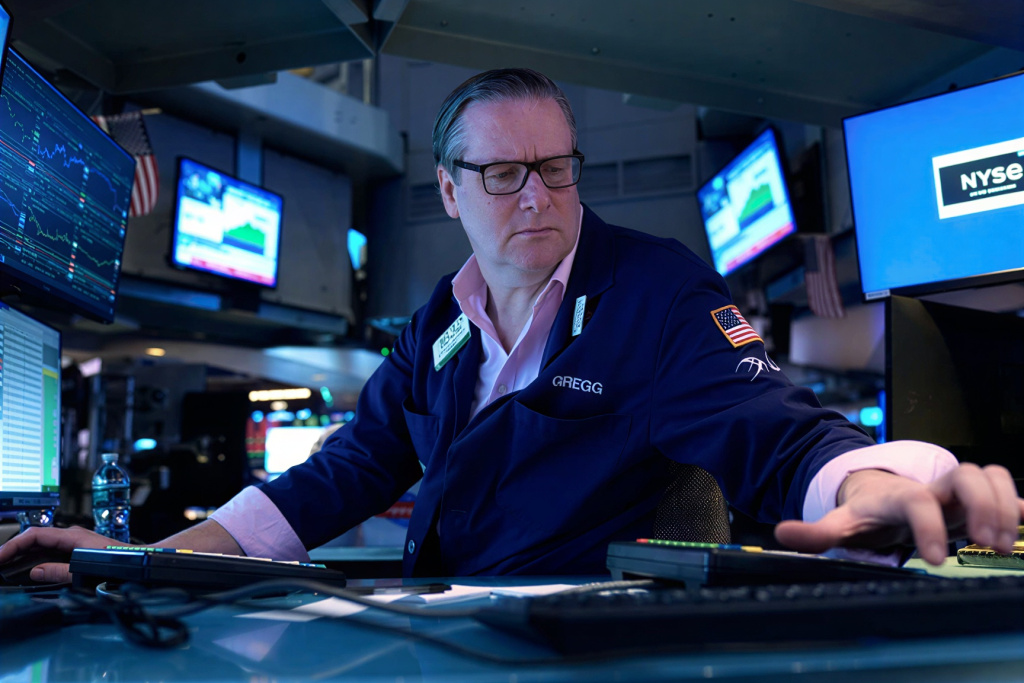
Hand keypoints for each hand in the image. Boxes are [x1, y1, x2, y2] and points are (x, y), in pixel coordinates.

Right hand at [0, 526, 122, 582]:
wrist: (141, 561)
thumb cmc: (120, 563)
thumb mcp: (86, 570)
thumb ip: (60, 571)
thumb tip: (35, 572)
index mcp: (73, 536)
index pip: (35, 535)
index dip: (13, 545)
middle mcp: (73, 535)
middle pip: (35, 538)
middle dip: (14, 549)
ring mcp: (75, 541)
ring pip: (43, 544)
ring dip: (23, 553)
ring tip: (7, 564)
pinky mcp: (78, 548)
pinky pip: (51, 549)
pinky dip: (36, 556)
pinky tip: (29, 565)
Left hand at [775, 464, 1023, 564]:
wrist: (881, 492)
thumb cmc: (866, 512)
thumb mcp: (839, 524)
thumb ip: (814, 532)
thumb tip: (781, 533)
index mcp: (896, 496)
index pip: (915, 501)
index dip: (927, 526)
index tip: (933, 560)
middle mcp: (931, 488)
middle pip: (964, 475)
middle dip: (982, 505)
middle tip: (988, 543)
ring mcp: (956, 491)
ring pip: (989, 474)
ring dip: (1004, 504)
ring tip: (1003, 542)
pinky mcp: (975, 498)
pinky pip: (1005, 486)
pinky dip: (1017, 503)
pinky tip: (1022, 526)